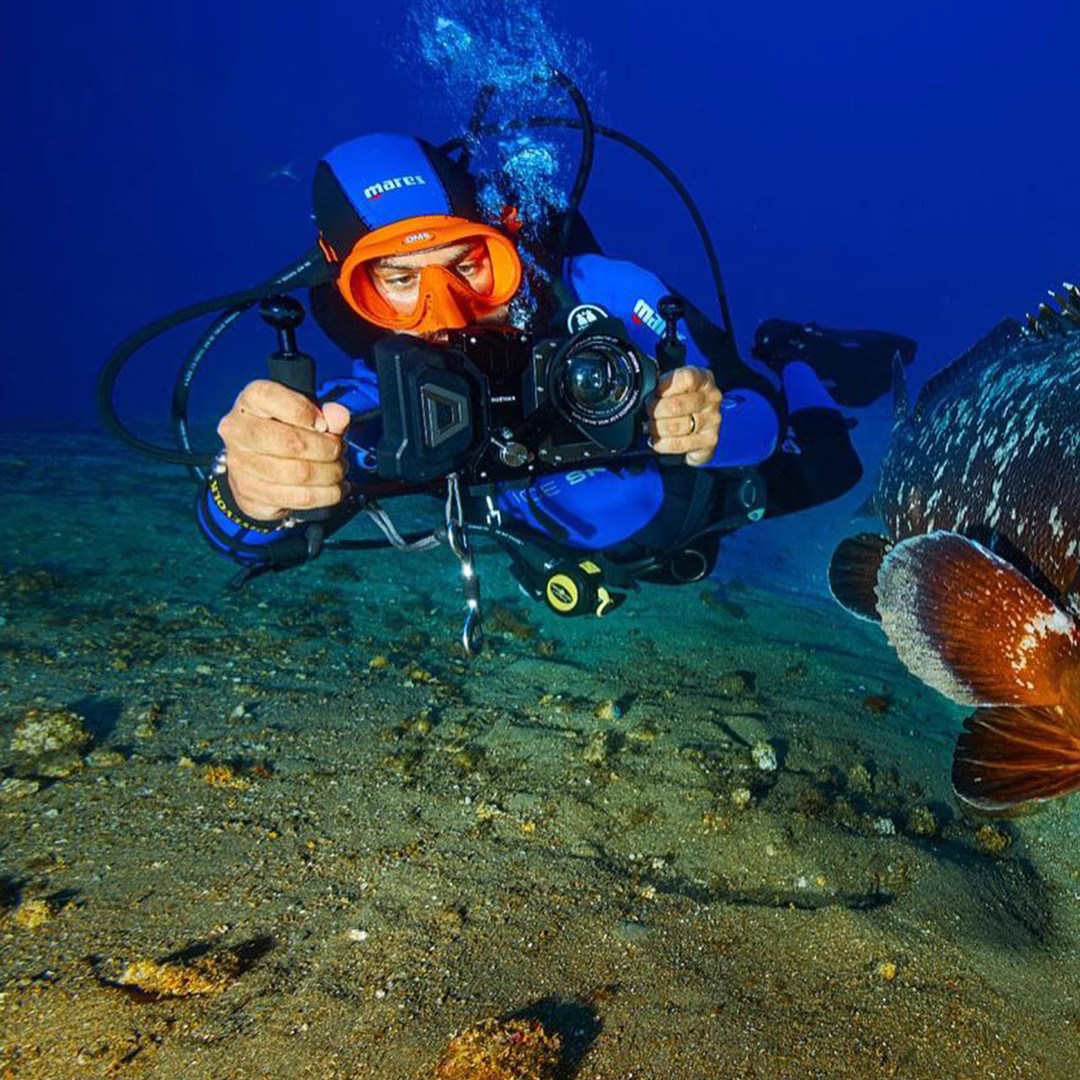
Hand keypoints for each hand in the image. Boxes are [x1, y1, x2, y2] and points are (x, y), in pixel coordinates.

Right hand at [217, 380, 350, 520]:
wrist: (256, 463)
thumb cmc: (286, 430)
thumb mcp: (307, 413)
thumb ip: (327, 413)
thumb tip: (340, 417)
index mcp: (250, 400)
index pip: (275, 399)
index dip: (308, 413)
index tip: (324, 425)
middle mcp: (238, 431)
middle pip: (292, 443)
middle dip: (328, 450)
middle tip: (340, 451)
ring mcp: (240, 465)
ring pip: (299, 475)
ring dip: (330, 475)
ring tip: (339, 471)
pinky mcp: (249, 495)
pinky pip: (297, 499)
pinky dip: (325, 496)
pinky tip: (333, 489)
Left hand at [646, 365, 721, 465]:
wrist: (697, 426)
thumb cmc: (680, 401)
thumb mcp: (672, 386)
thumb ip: (661, 386)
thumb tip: (644, 392)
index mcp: (703, 379)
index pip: (686, 379)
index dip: (664, 388)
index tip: (655, 394)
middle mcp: (712, 398)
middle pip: (676, 405)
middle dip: (655, 411)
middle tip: (648, 414)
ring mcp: (713, 419)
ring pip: (675, 427)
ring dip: (657, 429)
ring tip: (651, 427)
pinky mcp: (710, 440)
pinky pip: (679, 444)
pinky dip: (662, 444)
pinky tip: (657, 440)